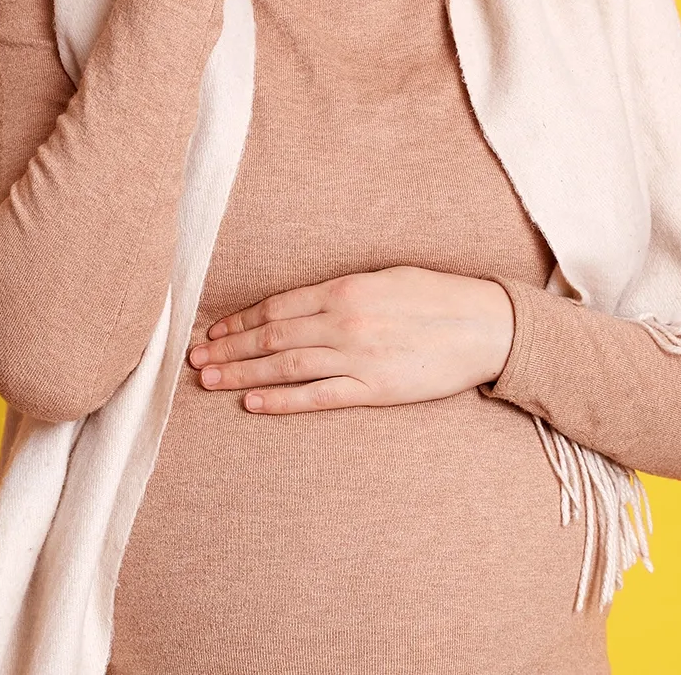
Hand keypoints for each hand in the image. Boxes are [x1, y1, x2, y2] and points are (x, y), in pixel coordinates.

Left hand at [185, 266, 515, 413]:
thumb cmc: (438, 298)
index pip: (277, 305)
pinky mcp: (374, 388)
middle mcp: (344, 320)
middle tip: (193, 359)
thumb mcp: (386, 278)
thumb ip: (343, 290)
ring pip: (285, 366)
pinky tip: (252, 403)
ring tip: (208, 381)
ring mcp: (357, 357)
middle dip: (227, 348)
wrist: (487, 326)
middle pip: (271, 335)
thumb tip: (303, 302)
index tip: (212, 331)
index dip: (239, 319)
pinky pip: (317, 397)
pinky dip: (280, 400)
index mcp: (345, 288)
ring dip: (242, 373)